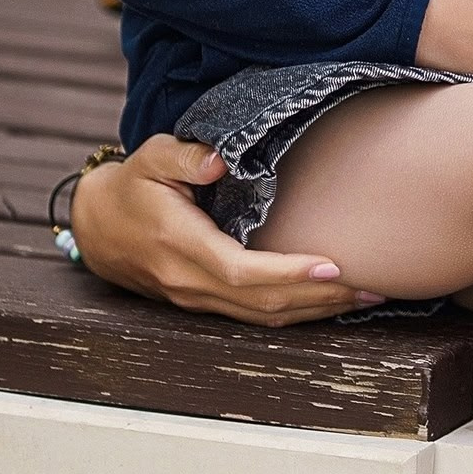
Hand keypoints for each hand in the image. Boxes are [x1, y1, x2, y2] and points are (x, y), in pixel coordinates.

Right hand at [67, 136, 382, 328]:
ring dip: (316, 312)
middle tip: (373, 286)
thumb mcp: (149, 158)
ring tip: (365, 297)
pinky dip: (297, 313)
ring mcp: (197, 300)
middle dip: (320, 298)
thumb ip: (182, 156)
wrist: (99, 227)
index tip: (333, 265)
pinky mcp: (206, 305)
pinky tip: (330, 302)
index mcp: (177, 244)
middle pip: (261, 303)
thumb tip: (216, 162)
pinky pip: (256, 317)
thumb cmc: (133, 186)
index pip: (239, 270)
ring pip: (263, 317)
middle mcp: (188, 282)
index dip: (288, 274)